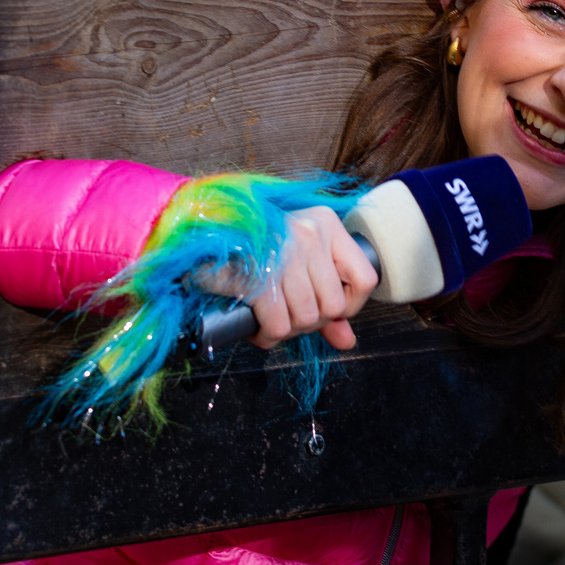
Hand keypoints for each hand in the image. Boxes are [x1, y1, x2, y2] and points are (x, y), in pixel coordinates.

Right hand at [225, 207, 377, 351]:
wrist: (199, 237)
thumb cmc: (250, 251)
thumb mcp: (296, 265)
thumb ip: (327, 301)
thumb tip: (347, 341)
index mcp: (326, 224)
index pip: (366, 279)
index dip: (349, 306)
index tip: (327, 309)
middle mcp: (311, 233)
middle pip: (334, 306)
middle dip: (310, 322)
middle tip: (286, 313)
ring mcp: (286, 252)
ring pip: (307, 318)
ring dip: (287, 329)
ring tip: (270, 316)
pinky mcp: (260, 275)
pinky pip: (279, 326)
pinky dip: (267, 336)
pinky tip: (257, 326)